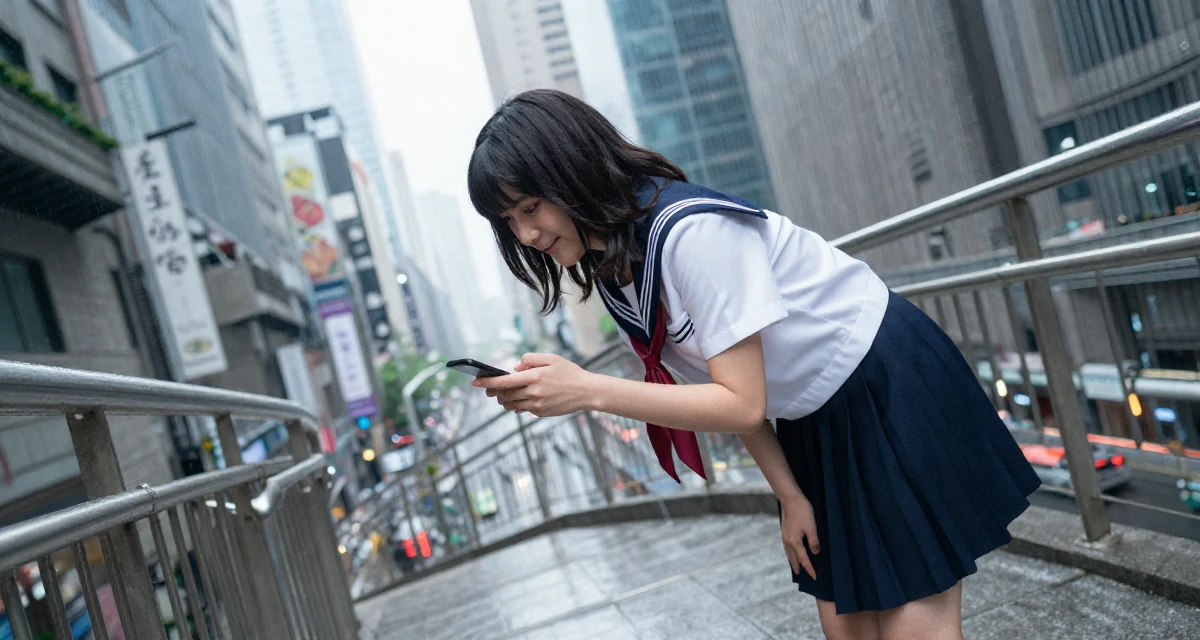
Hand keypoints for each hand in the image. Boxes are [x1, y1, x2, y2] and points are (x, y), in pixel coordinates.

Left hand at [471, 353, 594, 416]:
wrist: (587, 391)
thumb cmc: (569, 372)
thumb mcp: (551, 358)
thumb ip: (530, 359)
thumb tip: (514, 368)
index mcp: (534, 377)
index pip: (504, 381)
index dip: (487, 382)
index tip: (474, 382)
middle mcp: (534, 393)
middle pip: (504, 394)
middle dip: (494, 391)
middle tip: (489, 389)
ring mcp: (537, 405)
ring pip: (511, 404)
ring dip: (504, 399)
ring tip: (503, 394)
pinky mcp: (541, 413)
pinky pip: (523, 409)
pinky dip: (517, 404)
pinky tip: (520, 399)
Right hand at [780, 495, 818, 579]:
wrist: (790, 498)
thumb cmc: (802, 511)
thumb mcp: (811, 526)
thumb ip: (813, 541)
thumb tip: (815, 552)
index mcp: (795, 542)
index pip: (803, 559)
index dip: (809, 569)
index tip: (814, 577)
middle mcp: (788, 541)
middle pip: (793, 558)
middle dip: (798, 567)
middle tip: (801, 575)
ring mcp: (784, 536)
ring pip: (788, 553)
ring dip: (792, 560)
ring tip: (795, 566)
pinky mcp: (784, 530)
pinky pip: (786, 547)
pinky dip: (789, 553)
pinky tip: (791, 550)